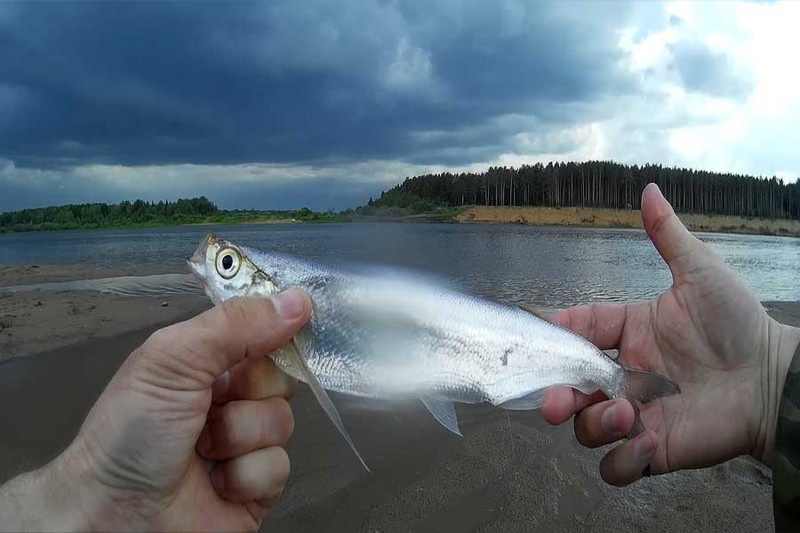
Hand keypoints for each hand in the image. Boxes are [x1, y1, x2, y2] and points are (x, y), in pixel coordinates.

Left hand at [0, 289, 310, 530]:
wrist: (115, 514)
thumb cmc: (132, 429)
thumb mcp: (173, 359)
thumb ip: (235, 325)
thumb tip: (299, 300)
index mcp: (208, 360)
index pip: (264, 332)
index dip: (273, 334)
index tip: (275, 334)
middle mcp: (230, 397)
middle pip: (280, 378)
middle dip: (249, 393)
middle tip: (211, 405)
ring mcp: (246, 442)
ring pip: (283, 423)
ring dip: (241, 438)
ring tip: (202, 452)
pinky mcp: (259, 485)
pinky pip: (280, 467)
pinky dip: (245, 475)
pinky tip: (215, 483)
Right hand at [542, 183, 799, 485]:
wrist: (773, 378)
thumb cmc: (738, 322)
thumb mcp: (699, 272)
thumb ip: (667, 235)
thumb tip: (649, 188)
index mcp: (626, 334)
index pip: (575, 333)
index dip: (553, 336)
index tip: (538, 336)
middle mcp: (623, 376)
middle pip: (568, 391)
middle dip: (555, 398)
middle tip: (557, 403)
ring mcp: (636, 416)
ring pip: (586, 429)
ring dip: (595, 424)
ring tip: (627, 413)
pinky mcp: (653, 451)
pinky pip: (616, 468)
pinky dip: (620, 463)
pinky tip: (643, 445)